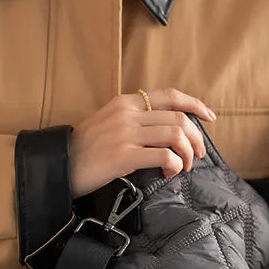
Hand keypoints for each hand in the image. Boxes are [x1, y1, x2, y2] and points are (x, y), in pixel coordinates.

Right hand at [68, 87, 215, 199]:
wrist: (59, 165)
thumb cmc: (85, 148)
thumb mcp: (108, 122)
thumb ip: (134, 120)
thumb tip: (166, 130)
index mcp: (124, 103)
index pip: (168, 95)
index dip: (194, 104)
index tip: (209, 116)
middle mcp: (127, 114)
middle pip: (178, 117)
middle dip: (196, 137)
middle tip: (198, 154)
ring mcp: (126, 134)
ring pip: (175, 134)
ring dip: (187, 153)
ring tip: (183, 167)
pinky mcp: (124, 156)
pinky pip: (164, 156)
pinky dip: (175, 165)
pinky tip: (169, 173)